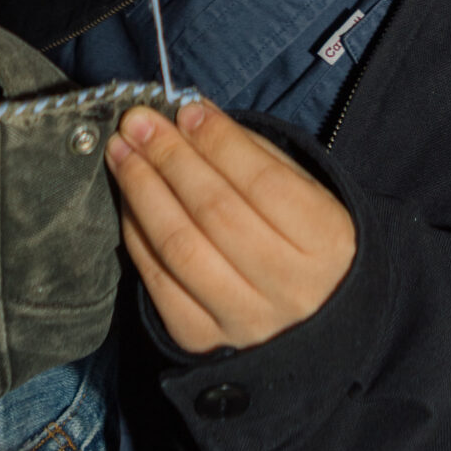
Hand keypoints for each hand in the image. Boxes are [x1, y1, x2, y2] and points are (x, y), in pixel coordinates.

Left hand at [107, 100, 357, 352]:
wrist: (321, 325)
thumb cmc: (312, 246)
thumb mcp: (309, 194)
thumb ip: (254, 155)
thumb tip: (193, 117)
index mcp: (328, 244)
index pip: (264, 184)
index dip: (219, 143)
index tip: (186, 110)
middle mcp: (289, 288)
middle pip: (215, 212)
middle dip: (170, 158)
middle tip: (138, 123)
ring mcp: (245, 319)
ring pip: (180, 248)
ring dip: (143, 192)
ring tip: (122, 153)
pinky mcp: (206, 340)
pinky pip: (159, 284)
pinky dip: (138, 236)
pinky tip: (129, 201)